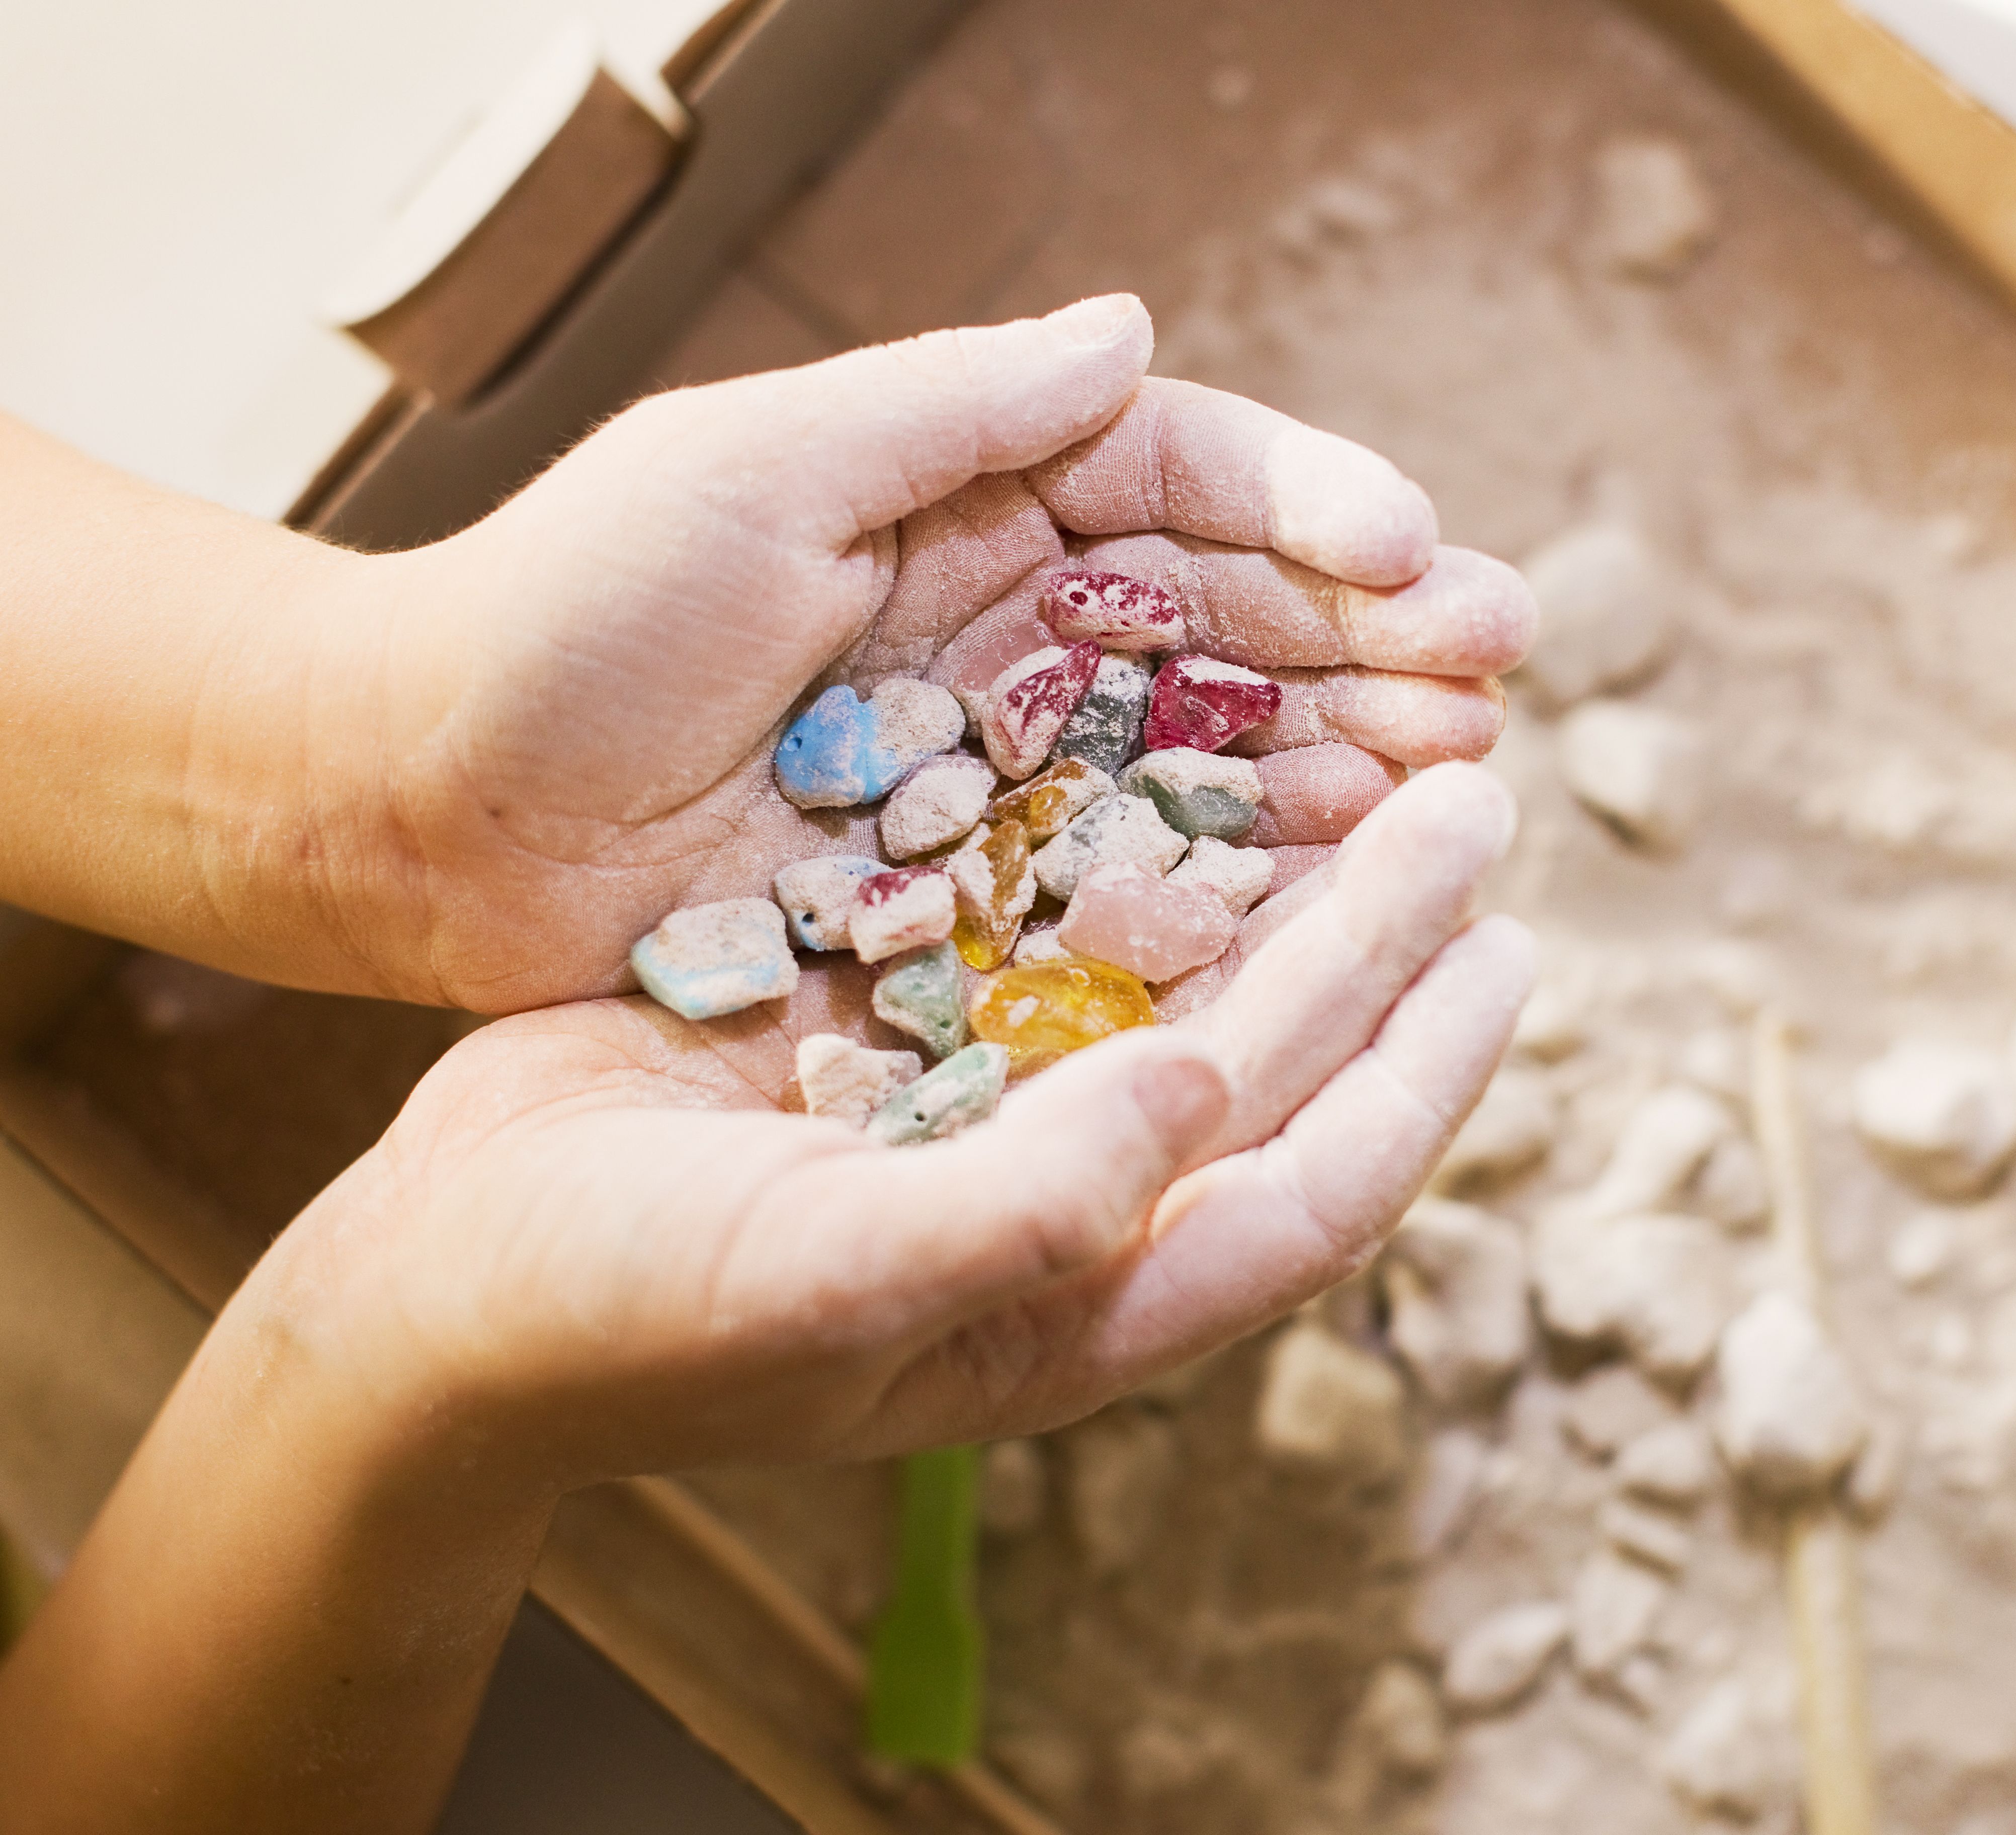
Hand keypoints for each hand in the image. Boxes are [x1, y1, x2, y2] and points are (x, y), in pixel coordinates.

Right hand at [241, 766, 1530, 1485]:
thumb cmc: (611, 1318)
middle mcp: (1071, 1207)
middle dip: (1387, 934)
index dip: (1424, 1077)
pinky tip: (1200, 758)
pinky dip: (1150, 852)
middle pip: (1283, 1063)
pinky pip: (1081, 932)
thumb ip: (1025, 1213)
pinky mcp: (921, 1034)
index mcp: (1079, 1305)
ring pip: (1200, 985)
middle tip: (1475, 795)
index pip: (1313, 1191)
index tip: (1507, 946)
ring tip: (1384, 758)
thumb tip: (1205, 1094)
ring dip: (1296, 882)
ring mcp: (998, 1114)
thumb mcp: (815, 1282)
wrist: (438, 1279)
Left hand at [362, 294, 1533, 1010]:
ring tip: (1460, 780)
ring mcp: (998, 765)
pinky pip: (1132, 882)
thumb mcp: (748, 471)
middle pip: (1228, 621)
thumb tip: (1128, 332)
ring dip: (1340, 762)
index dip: (1309, 511)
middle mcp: (1002, 626)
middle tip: (1498, 674)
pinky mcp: (970, 890)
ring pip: (1208, 752)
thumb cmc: (560, 615)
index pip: (1176, 485)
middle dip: (1370, 641)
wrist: (417, 810)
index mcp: (961, 502)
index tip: (1420, 551)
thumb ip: (951, 410)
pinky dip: (1242, 886)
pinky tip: (1346, 896)